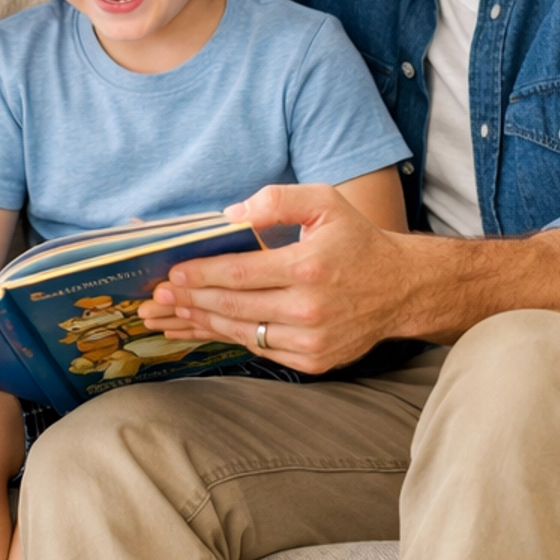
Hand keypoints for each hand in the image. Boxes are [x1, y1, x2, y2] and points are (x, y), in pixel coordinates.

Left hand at [139, 191, 559, 363]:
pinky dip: (230, 339)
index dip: (199, 276)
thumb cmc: (357, 240)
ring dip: (200, 325)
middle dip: (188, 302)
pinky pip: (261, 350)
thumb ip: (277, 199)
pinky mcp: (313, 361)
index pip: (238, 274)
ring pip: (241, 334)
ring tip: (168, 318)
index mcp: (308, 267)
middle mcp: (309, 309)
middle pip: (231, 307)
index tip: (170, 274)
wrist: (403, 289)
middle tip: (156, 300)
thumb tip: (230, 214)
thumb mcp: (324, 202)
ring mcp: (311, 341)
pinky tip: (205, 329)